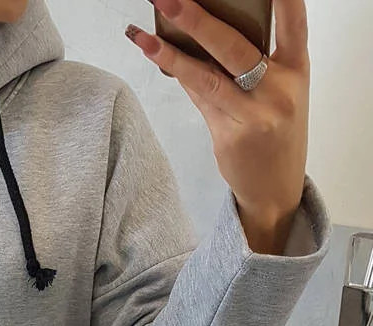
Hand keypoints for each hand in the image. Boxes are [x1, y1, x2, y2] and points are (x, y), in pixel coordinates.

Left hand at [126, 0, 309, 253]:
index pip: (294, 24)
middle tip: (170, 1)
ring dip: (171, 54)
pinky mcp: (229, 136)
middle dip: (199, 21)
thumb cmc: (276, 133)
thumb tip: (203, 29)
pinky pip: (199, 98)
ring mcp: (254, 116)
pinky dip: (178, 75)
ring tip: (144, 36)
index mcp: (297, 70)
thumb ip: (253, 63)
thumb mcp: (280, 92)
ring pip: (206, 76)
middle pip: (234, 48)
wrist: (275, 191)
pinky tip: (156, 54)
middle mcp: (279, 91)